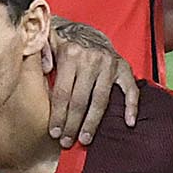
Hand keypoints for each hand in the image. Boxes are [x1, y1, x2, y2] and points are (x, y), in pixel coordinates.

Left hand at [45, 18, 140, 141]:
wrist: (86, 30)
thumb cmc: (62, 41)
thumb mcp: (45, 40)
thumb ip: (40, 52)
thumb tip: (45, 69)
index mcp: (71, 54)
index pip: (63, 92)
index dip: (58, 115)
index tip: (54, 132)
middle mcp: (91, 59)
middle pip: (80, 100)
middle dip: (72, 124)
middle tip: (66, 142)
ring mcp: (109, 64)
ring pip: (100, 100)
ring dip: (92, 123)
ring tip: (86, 139)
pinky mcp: (123, 67)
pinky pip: (130, 89)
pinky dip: (132, 106)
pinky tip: (129, 122)